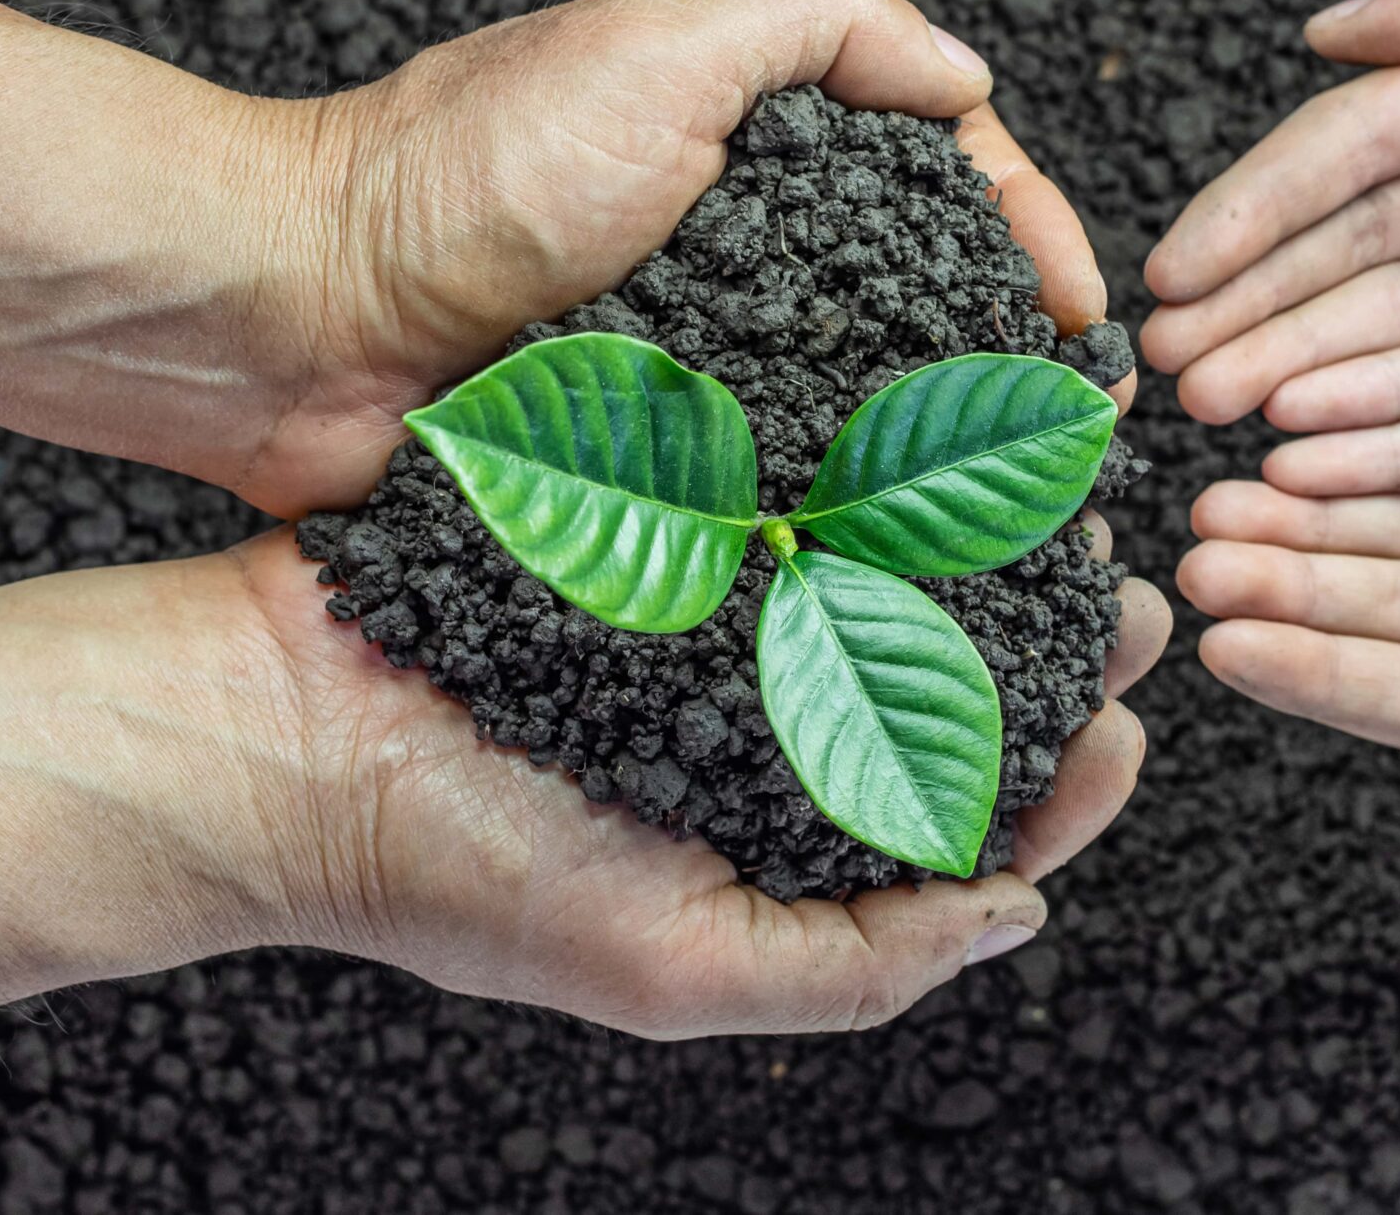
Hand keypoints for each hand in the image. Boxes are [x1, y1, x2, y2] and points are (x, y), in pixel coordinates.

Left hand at [0, 0, 1131, 519]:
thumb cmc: (464, 172)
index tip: (1081, 312)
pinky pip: (777, 498)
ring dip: (954, 461)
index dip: (1031, 236)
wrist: (293, 321)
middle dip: (1017, 361)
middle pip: (927, 302)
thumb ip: (827, 23)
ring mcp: (706, 370)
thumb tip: (972, 82)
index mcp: (767, 150)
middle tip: (1083, 430)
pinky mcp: (657, 473)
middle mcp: (751, 258)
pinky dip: (850, 526)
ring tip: (1031, 518)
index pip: (947, 180)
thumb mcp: (661, 44)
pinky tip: (913, 565)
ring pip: (866, 412)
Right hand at [0, 518, 1169, 1060]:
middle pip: (950, 678)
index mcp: (777, 837)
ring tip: (1062, 499)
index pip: (965, 818)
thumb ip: (850, 962)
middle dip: (1053, 642)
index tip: (1127, 725)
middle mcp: (760, 721)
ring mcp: (713, 613)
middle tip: (1127, 587)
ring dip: (985, 539)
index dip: (1067, 775)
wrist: (272, 724)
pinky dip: (866, 468)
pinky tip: (930, 435)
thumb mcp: (670, 965)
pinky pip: (790, 491)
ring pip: (892, 572)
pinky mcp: (661, 520)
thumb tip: (1023, 916)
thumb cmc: (454, 870)